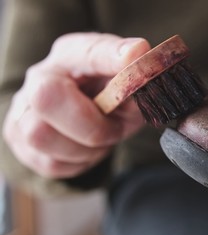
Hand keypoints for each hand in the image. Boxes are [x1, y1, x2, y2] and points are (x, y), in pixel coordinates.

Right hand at [2, 33, 150, 178]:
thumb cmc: (108, 98)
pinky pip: (49, 163)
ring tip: (100, 139)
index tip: (136, 54)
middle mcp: (40, 77)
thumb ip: (137, 82)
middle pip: (47, 97)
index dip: (111, 56)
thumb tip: (142, 65)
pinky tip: (86, 149)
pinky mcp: (19, 140)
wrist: (85, 119)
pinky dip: (77, 163)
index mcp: (72, 56)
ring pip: (41, 136)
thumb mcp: (130, 89)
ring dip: (85, 149)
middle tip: (114, 130)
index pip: (89, 51)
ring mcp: (23, 109)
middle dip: (92, 126)